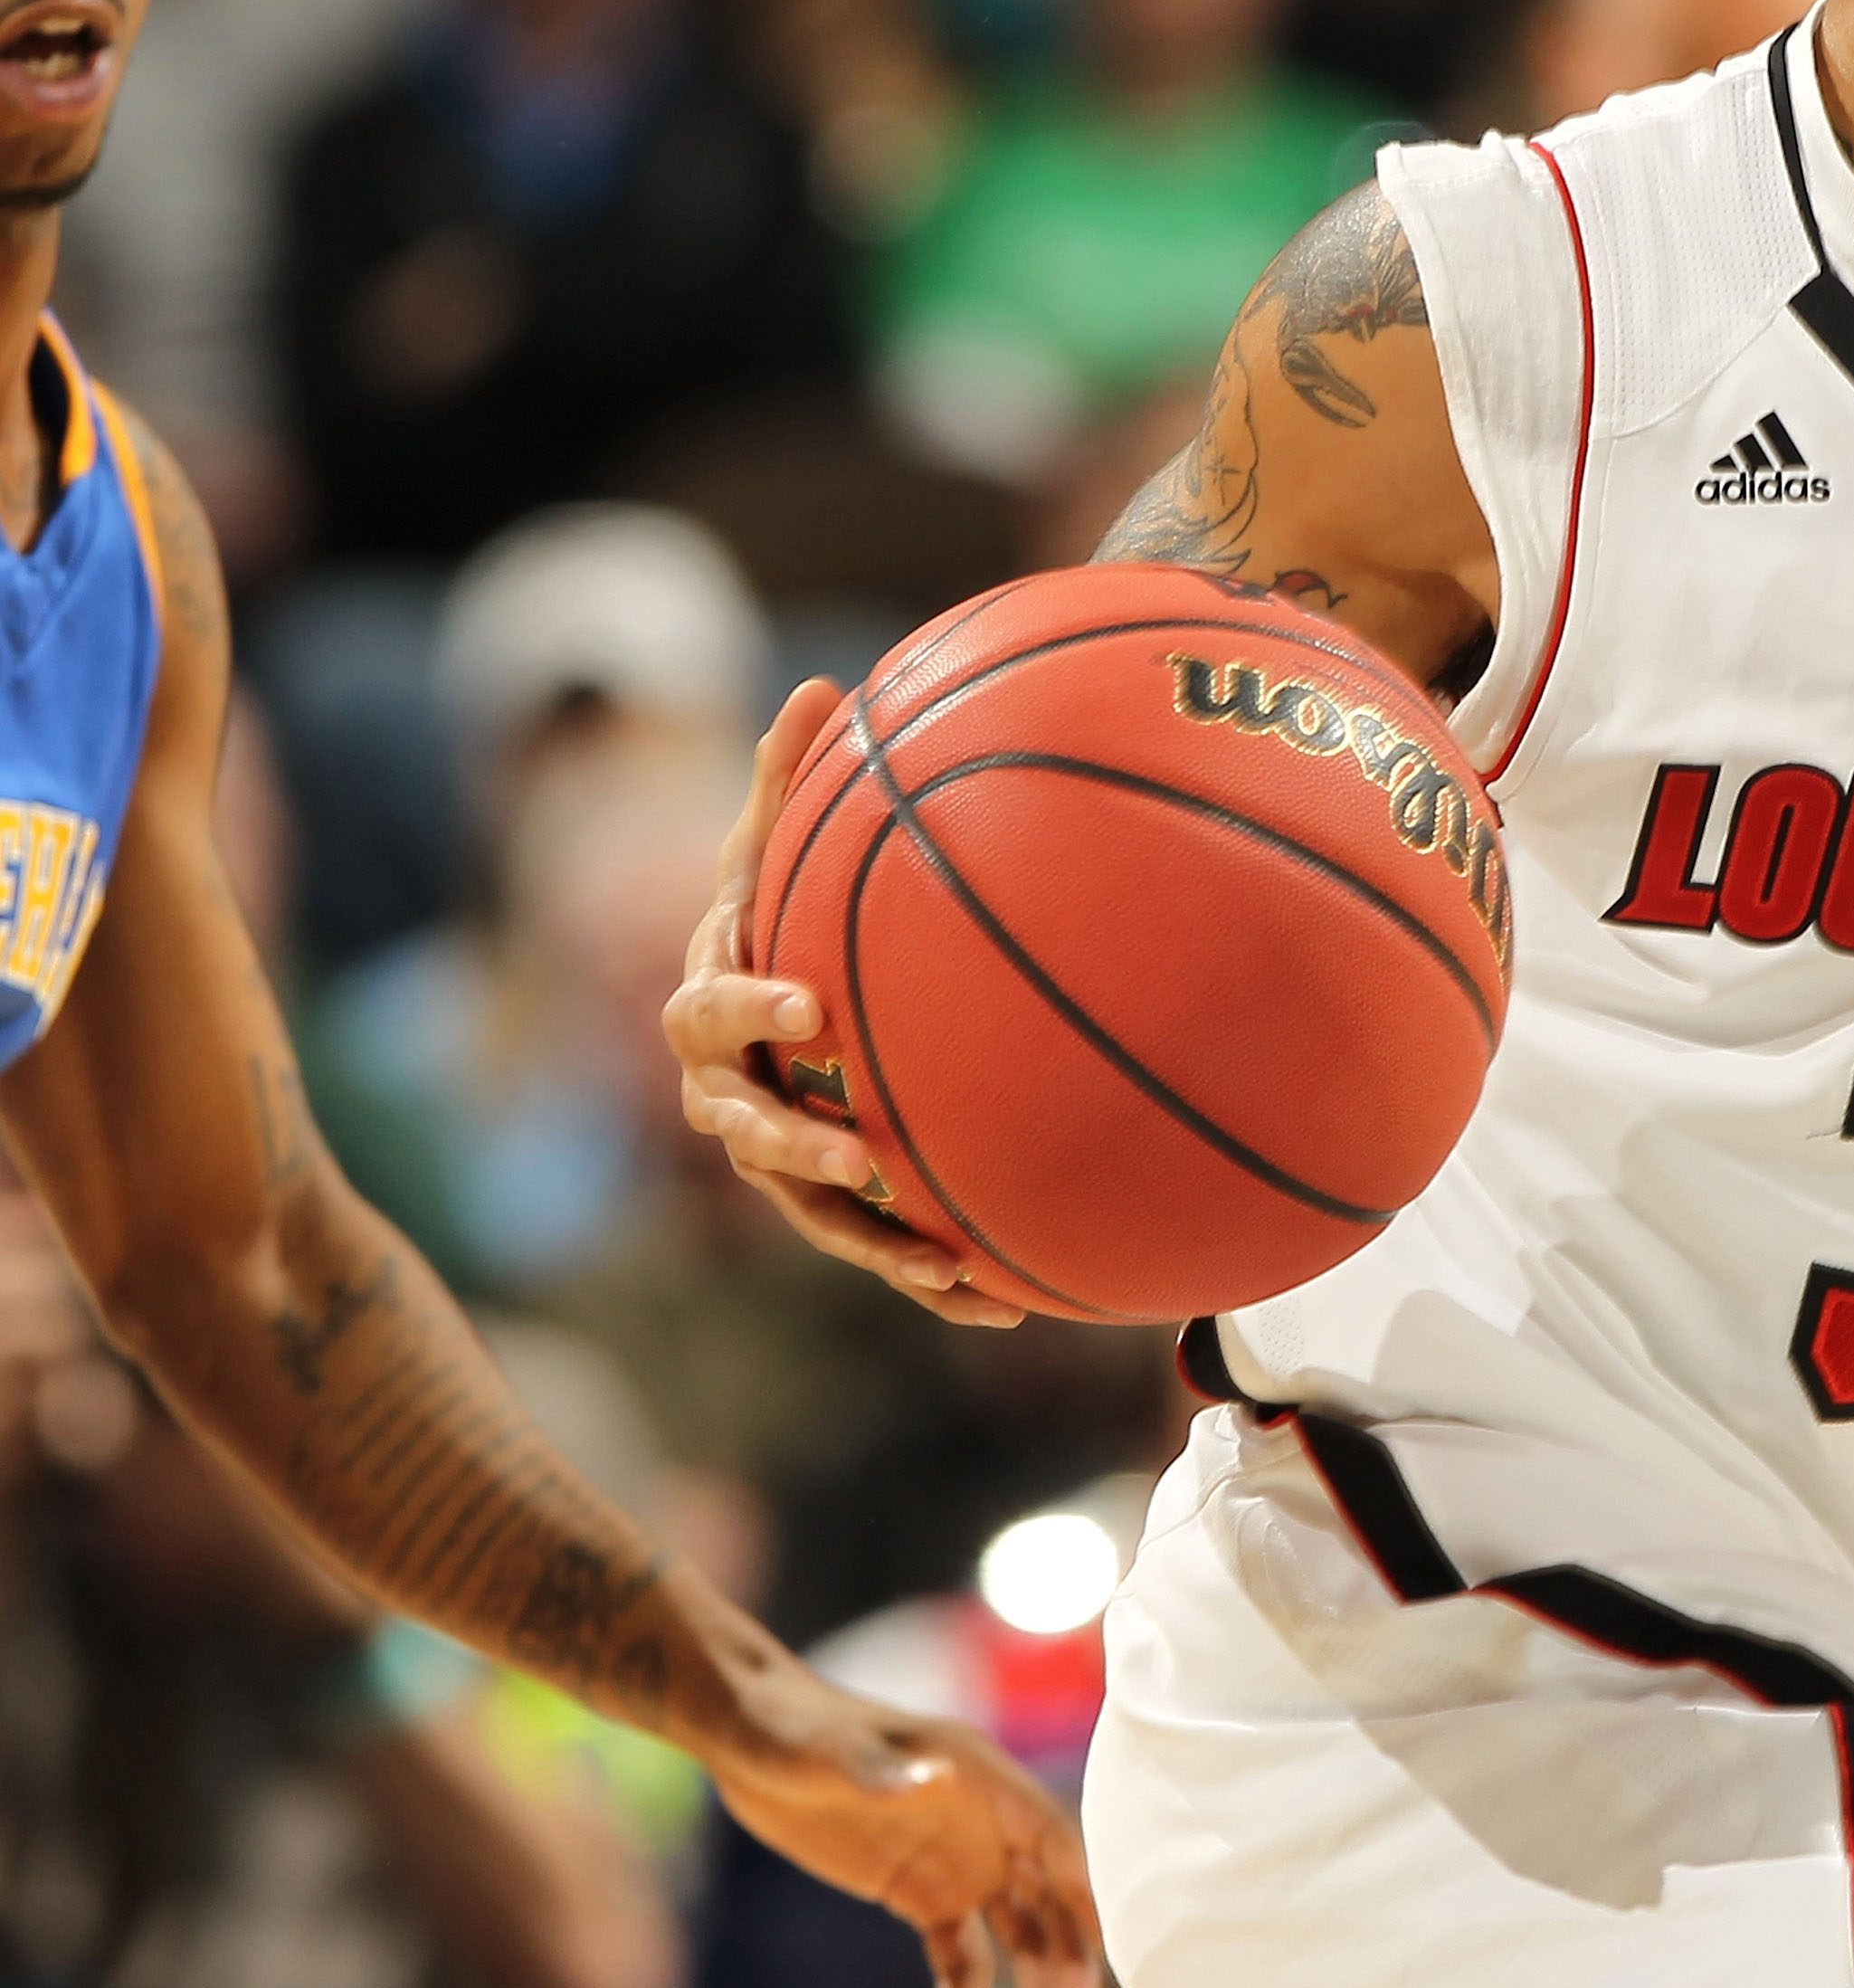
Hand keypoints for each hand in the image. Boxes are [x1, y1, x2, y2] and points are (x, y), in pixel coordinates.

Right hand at [664, 682, 1028, 1326]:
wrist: (768, 1009)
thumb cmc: (772, 919)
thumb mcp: (771, 851)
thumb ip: (787, 783)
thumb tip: (816, 685)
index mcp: (713, 1011)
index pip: (711, 1012)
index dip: (751, 1009)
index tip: (805, 1002)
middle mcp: (730, 1098)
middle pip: (746, 1130)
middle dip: (797, 1143)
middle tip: (855, 1151)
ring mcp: (776, 1161)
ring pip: (813, 1211)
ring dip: (874, 1240)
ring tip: (940, 1261)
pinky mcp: (830, 1204)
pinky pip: (876, 1245)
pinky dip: (932, 1274)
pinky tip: (1007, 1302)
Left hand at [711, 1685, 1108, 1987]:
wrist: (753, 1739)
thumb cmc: (796, 1727)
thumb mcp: (831, 1750)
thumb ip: (882, 1771)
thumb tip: (933, 1781)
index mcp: (984, 1780)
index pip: (1056, 1840)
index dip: (1086, 1894)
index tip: (1112, 1953)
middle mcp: (989, 1826)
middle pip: (1050, 1906)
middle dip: (1071, 1972)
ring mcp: (962, 1865)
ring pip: (1018, 1944)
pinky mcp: (924, 1896)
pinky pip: (960, 1962)